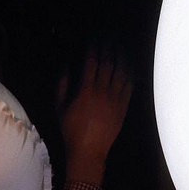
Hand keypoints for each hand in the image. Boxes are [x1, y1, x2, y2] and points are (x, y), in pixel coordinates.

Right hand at [57, 51, 132, 185]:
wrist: (88, 151)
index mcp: (85, 91)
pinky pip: (128, 87)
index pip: (92, 63)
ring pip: (121, 73)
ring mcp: (115, 100)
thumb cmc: (71, 129)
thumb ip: (62, 84)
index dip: (93, 48)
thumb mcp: (59, 107)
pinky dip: (129, 74)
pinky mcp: (123, 108)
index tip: (94, 40)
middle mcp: (102, 93)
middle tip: (109, 38)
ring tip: (120, 47)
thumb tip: (66, 66)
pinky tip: (128, 66)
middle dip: (108, 49)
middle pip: (108, 64)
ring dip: (121, 58)